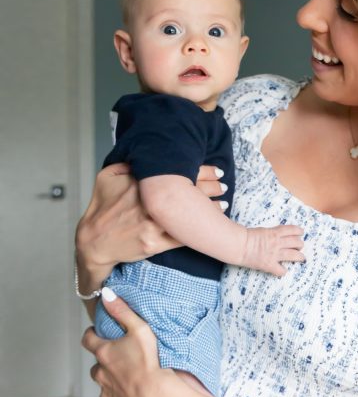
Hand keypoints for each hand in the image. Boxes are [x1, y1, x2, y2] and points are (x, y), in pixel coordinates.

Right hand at [75, 164, 223, 292]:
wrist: (93, 241)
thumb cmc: (101, 208)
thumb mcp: (107, 178)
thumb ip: (127, 163)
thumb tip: (147, 152)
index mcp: (139, 182)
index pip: (178, 171)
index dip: (202, 169)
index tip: (216, 169)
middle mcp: (147, 201)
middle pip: (188, 190)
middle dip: (211, 186)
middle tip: (223, 183)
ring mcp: (152, 224)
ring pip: (189, 213)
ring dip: (211, 207)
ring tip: (224, 202)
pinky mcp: (155, 243)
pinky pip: (184, 235)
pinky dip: (200, 229)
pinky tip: (213, 223)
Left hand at [82, 288, 165, 396]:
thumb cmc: (150, 362)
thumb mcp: (139, 329)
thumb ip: (122, 311)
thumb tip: (107, 294)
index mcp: (103, 352)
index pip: (87, 340)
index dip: (91, 334)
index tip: (97, 332)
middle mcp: (100, 372)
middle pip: (96, 362)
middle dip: (104, 358)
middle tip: (121, 354)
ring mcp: (107, 390)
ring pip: (103, 380)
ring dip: (110, 375)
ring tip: (128, 372)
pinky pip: (112, 396)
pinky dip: (118, 391)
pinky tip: (132, 388)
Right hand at [241, 225, 305, 276]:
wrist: (238, 245)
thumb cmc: (247, 236)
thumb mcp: (262, 230)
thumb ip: (272, 233)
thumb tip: (278, 235)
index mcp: (275, 232)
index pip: (293, 230)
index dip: (299, 231)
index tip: (301, 233)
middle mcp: (277, 243)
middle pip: (296, 242)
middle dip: (300, 244)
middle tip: (299, 247)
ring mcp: (274, 254)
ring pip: (294, 255)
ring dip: (299, 257)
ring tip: (301, 258)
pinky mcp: (269, 265)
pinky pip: (281, 270)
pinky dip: (283, 271)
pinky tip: (283, 270)